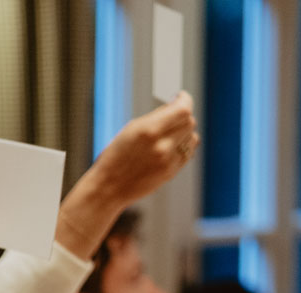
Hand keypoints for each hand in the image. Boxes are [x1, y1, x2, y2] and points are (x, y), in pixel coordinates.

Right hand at [55, 93, 198, 257]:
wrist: (108, 188)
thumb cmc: (115, 157)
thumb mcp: (130, 130)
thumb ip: (155, 117)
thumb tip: (175, 105)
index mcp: (148, 130)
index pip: (183, 109)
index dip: (185, 100)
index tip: (180, 97)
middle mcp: (161, 146)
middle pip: (189, 122)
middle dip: (183, 115)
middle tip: (173, 115)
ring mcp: (168, 161)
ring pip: (192, 137)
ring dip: (184, 132)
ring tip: (169, 134)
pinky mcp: (171, 172)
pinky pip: (188, 153)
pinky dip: (183, 146)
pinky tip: (171, 146)